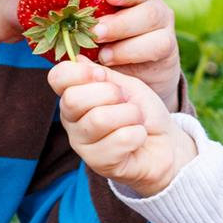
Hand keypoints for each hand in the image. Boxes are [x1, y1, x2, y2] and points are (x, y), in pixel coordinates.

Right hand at [48, 59, 196, 197]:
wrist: (165, 143)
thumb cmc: (143, 111)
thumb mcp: (126, 85)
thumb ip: (102, 75)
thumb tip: (77, 59)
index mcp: (74, 96)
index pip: (57, 77)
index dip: (79, 72)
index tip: (101, 75)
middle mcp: (72, 121)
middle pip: (73, 100)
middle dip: (110, 94)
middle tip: (125, 101)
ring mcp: (82, 144)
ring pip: (99, 119)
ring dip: (129, 115)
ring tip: (136, 120)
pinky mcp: (98, 163)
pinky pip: (120, 139)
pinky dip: (138, 134)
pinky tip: (138, 138)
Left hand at [91, 0, 182, 110]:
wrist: (135, 72)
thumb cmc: (107, 43)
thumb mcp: (96, 28)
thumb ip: (86, 19)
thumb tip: (57, 13)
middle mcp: (154, 9)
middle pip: (147, 10)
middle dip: (120, 23)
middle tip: (96, 33)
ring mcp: (164, 29)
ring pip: (154, 32)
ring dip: (126, 45)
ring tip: (103, 55)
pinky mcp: (168, 51)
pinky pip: (157, 49)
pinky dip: (132, 57)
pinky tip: (112, 63)